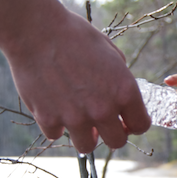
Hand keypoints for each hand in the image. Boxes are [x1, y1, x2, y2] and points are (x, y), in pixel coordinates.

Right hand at [5, 11, 150, 152]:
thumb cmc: (74, 35)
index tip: (125, 120)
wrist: (35, 30)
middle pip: (117, 143)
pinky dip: (54, 123)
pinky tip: (52, 105)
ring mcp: (75, 117)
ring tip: (76, 117)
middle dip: (111, 133)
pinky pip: (56, 134)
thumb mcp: (110, 52)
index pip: (141, 126)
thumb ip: (120, 79)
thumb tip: (122, 99)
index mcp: (124, 90)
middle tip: (101, 122)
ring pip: (87, 147)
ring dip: (84, 135)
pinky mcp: (48, 119)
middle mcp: (103, 108)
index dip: (134, 124)